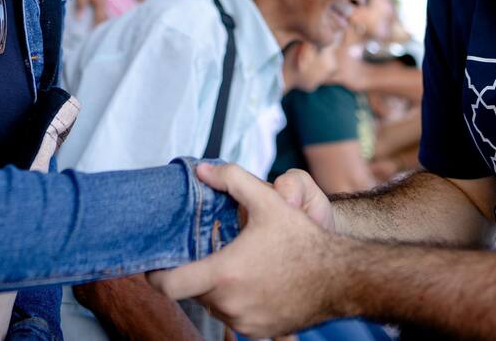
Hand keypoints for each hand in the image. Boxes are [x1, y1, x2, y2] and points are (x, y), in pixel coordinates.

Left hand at [148, 162, 347, 337]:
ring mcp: (245, 322)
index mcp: (224, 273)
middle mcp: (230, 303)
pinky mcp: (259, 332)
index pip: (169, 285)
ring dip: (218, 288)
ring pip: (215, 305)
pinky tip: (255, 282)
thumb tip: (203, 171)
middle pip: (194, 291)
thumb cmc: (303, 241)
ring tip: (238, 265)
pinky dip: (238, 301)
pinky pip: (236, 317)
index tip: (156, 265)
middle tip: (212, 252)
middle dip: (199, 272)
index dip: (156, 275)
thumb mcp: (268, 202)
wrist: (339, 278)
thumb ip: (232, 180)